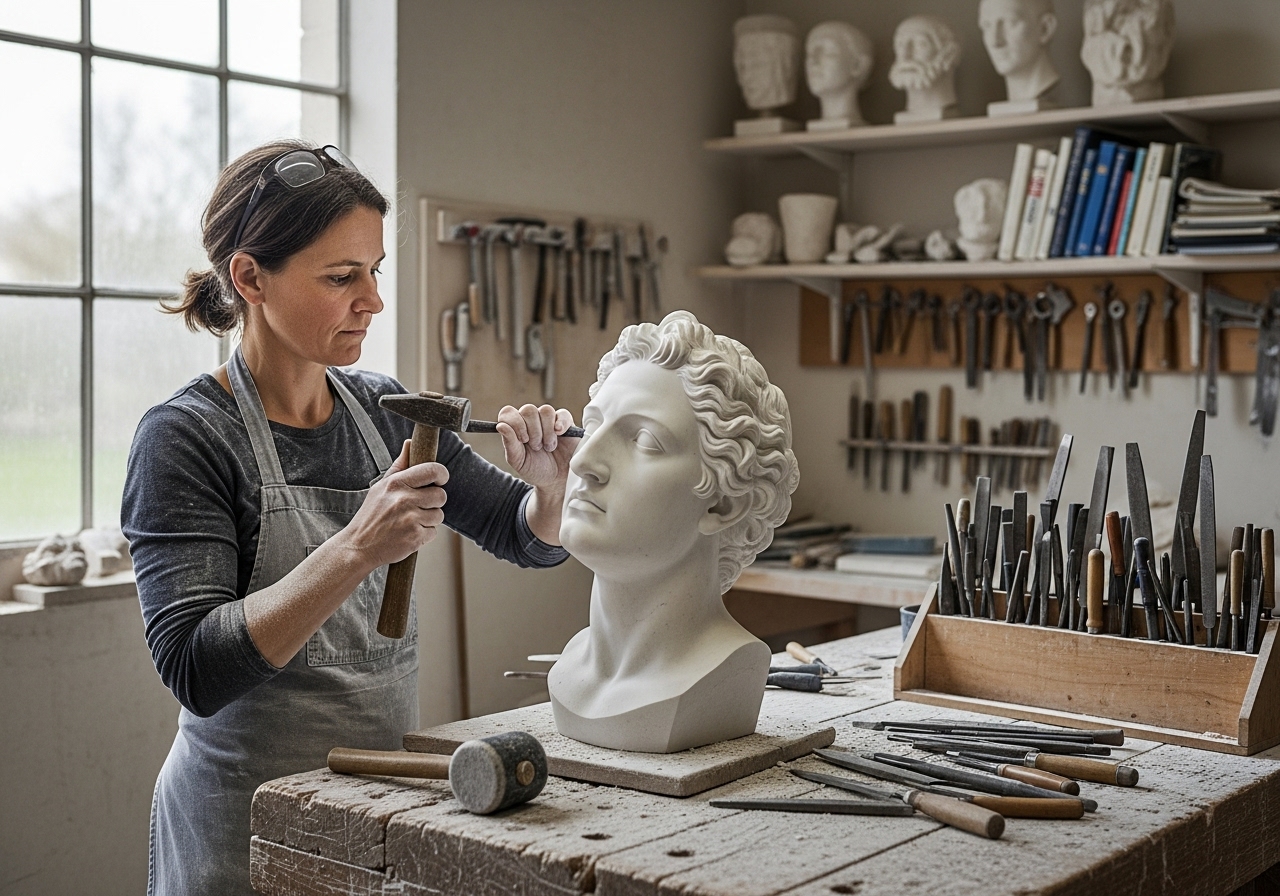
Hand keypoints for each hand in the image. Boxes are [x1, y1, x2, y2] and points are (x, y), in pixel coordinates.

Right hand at [341, 440, 448, 568]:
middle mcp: (404, 499)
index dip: (441, 474)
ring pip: (439, 514)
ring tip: (410, 521)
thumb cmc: (371, 515)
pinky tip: (408, 533)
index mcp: (396, 483)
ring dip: (429, 519)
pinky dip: (424, 534)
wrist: (358, 547)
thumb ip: (399, 466)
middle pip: (441, 495)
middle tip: (419, 506)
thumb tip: (409, 443)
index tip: (439, 479)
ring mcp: (411, 519)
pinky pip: (433, 532)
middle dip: (434, 501)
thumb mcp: (381, 487)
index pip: (433, 470)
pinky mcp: (415, 537)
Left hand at [496, 404, 579, 492]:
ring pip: (545, 410)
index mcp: (516, 427)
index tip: (523, 440)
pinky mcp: (565, 423)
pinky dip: (560, 423)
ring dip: (547, 431)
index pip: (508, 412)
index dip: (515, 423)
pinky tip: (559, 434)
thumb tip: (501, 426)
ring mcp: (549, 420)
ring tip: (549, 447)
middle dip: (533, 431)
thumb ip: (509, 444)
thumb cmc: (535, 470)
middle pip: (528, 409)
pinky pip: (562, 414)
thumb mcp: (519, 461)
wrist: (556, 480)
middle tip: (537, 447)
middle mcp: (531, 421)